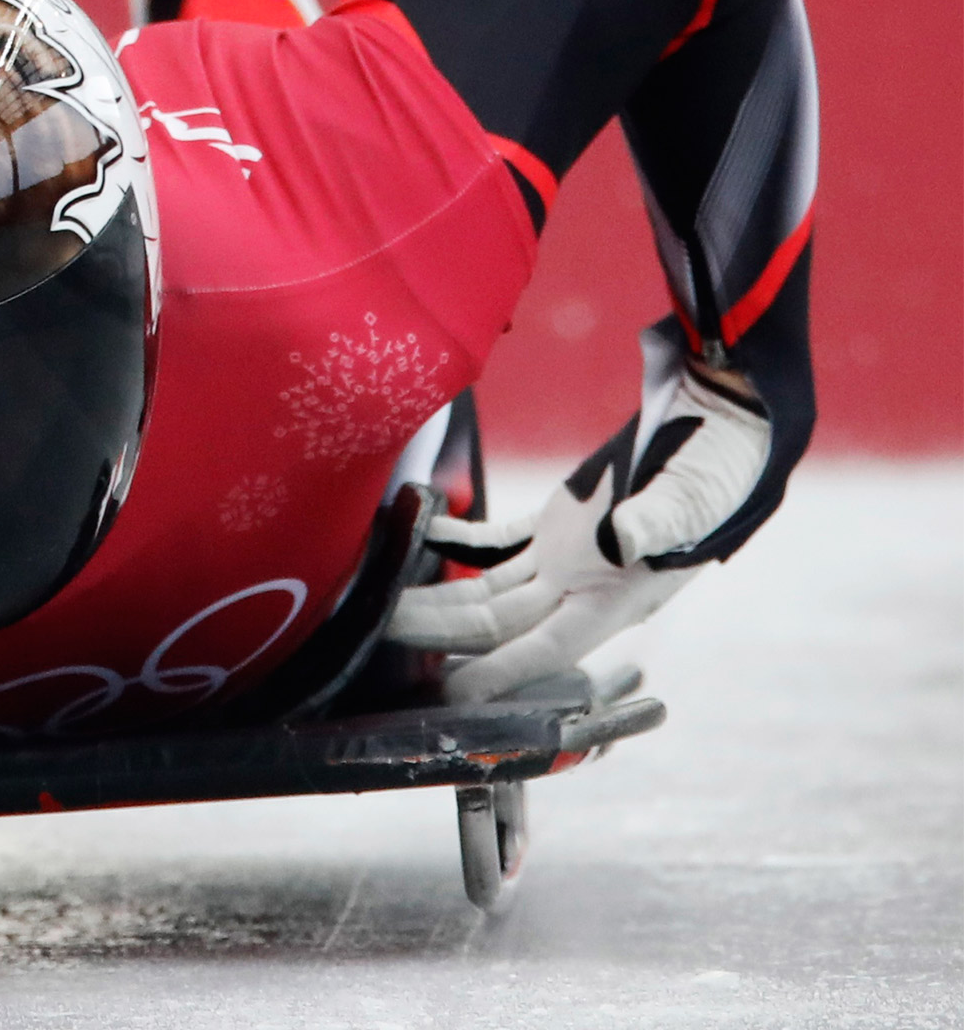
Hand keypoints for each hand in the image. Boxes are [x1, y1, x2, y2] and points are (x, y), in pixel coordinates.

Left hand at [388, 362, 769, 703]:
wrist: (732, 414)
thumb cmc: (724, 459)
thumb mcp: (696, 492)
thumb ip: (658, 519)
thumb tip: (620, 542)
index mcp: (618, 595)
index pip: (544, 648)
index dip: (496, 673)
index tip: (445, 690)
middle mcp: (587, 587)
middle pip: (496, 624)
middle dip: (435, 631)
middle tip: (372, 632)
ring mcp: (571, 556)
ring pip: (488, 591)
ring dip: (436, 597)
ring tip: (377, 600)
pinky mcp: (560, 522)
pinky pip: (496, 545)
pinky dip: (458, 544)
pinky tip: (417, 537)